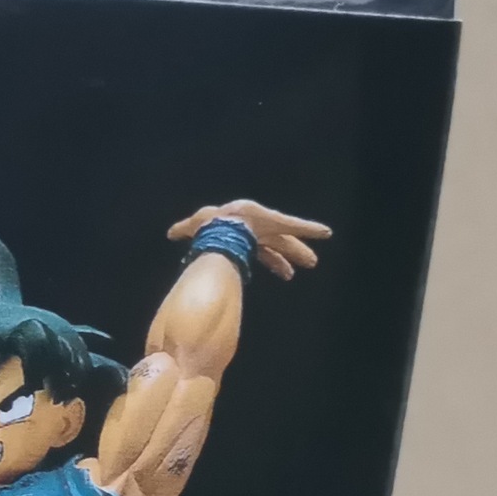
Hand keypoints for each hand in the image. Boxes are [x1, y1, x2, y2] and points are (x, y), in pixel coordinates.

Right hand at [167, 200, 331, 280]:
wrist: (219, 223)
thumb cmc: (208, 226)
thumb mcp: (196, 230)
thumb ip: (186, 231)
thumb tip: (170, 233)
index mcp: (245, 237)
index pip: (264, 250)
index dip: (275, 261)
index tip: (287, 274)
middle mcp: (259, 231)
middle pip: (279, 244)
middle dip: (292, 254)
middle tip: (310, 265)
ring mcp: (268, 226)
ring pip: (288, 240)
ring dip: (300, 251)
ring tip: (313, 262)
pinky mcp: (276, 221)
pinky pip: (296, 225)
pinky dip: (310, 228)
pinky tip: (326, 232)